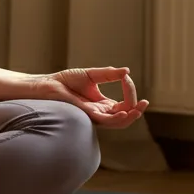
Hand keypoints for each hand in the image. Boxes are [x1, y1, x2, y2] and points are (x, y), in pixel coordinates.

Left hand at [33, 66, 148, 129]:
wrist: (48, 84)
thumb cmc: (66, 81)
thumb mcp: (92, 75)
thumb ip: (109, 75)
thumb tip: (126, 71)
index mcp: (103, 105)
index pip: (124, 103)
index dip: (129, 91)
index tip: (126, 77)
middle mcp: (101, 113)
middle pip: (125, 116)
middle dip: (137, 110)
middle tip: (144, 102)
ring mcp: (94, 115)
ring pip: (118, 123)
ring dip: (131, 116)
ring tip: (139, 108)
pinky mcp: (87, 115)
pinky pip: (105, 121)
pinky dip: (117, 118)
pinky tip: (124, 112)